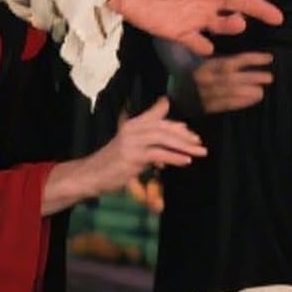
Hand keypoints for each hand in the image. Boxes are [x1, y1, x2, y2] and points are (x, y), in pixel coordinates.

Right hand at [85, 98, 205, 194]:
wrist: (92, 174)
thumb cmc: (113, 164)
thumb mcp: (132, 150)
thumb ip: (150, 145)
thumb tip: (170, 149)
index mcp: (132, 124)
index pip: (157, 118)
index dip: (175, 124)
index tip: (190, 132)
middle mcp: (133, 128)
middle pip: (163, 127)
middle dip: (184, 135)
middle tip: (199, 142)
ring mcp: (132, 142)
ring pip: (163, 138)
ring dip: (184, 145)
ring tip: (199, 152)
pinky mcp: (133, 156)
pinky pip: (158, 154)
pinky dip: (174, 157)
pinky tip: (186, 161)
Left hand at [110, 0, 286, 55]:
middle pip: (240, 4)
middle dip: (259, 9)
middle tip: (278, 17)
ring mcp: (194, 16)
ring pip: (223, 25)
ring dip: (233, 26)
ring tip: (237, 24)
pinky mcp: (179, 32)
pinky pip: (198, 43)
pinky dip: (205, 47)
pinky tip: (209, 48)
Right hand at [194, 50, 274, 113]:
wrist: (175, 90)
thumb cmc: (192, 68)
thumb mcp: (202, 56)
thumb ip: (219, 56)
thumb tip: (244, 53)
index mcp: (205, 65)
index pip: (231, 62)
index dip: (251, 60)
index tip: (268, 58)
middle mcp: (205, 80)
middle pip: (232, 79)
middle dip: (252, 77)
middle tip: (269, 77)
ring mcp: (205, 95)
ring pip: (230, 93)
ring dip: (249, 92)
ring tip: (262, 90)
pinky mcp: (207, 108)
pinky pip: (227, 105)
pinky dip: (242, 102)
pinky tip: (253, 99)